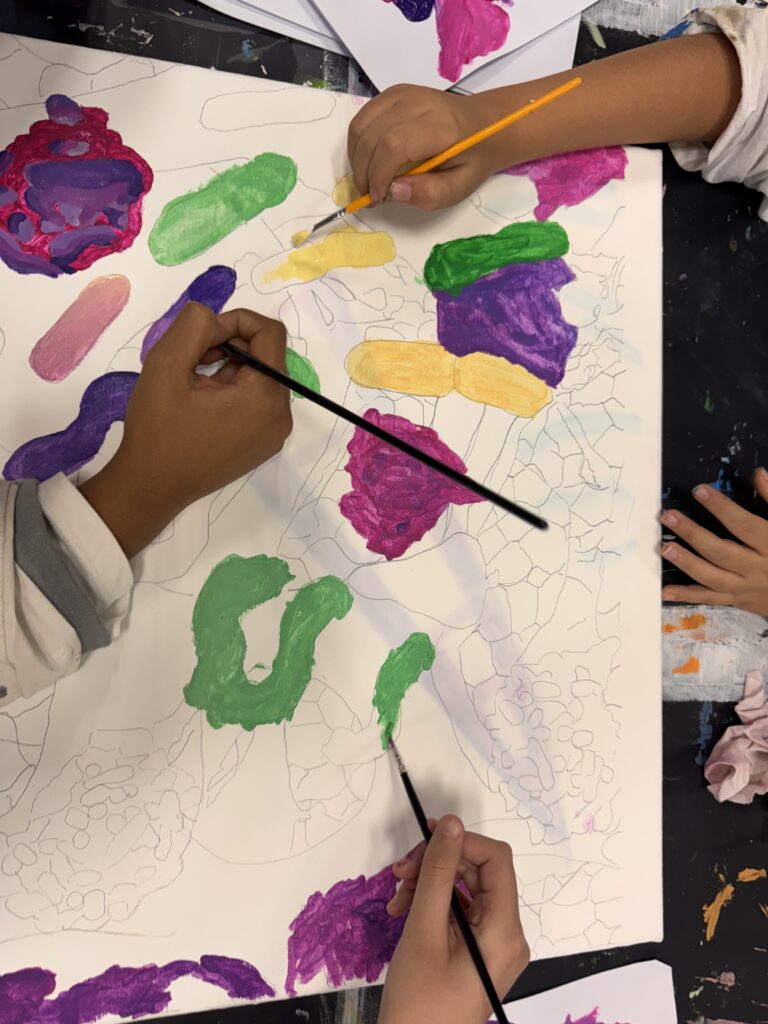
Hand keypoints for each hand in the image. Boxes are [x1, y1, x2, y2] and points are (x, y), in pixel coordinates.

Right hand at [80, 304, 291, 558]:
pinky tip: (202, 404)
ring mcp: (274, 435)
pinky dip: (233, 391)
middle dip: (230, 346)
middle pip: (266, 355)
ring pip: (260, 377)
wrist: (151, 487)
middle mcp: (281, 416)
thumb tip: (215, 319)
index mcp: (265, 397)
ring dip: (229, 368)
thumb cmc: (157, 428)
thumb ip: (195, 324)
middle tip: (192, 361)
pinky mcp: (262, 445)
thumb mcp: (166, 363)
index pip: (269, 332)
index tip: (200, 338)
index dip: (234, 321)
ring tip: (194, 384)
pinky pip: (256, 402)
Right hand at [348, 86, 498, 210]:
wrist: (483, 124)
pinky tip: (370, 162)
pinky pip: (362, 119)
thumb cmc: (471, 159)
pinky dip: (358, 145)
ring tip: (369, 180)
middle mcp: (417, 102)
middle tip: (370, 195)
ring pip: (360, 126)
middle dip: (363, 171)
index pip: (393, 145)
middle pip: (371, 135)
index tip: (378, 198)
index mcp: (440, 125)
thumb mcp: (459, 187)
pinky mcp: (392, 93)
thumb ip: (429, 194)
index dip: (378, 175)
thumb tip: (392, 191)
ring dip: (356, 159)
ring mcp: (401, 94)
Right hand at [378, 815, 528, 1023]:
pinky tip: (405, 909)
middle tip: (400, 872)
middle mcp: (509, 935)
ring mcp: (495, 946)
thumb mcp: (424, 929)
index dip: (462, 840)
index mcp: (505, 930)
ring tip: (397, 896)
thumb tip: (451, 825)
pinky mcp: (480, 953)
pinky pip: (462, 912)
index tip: (426, 836)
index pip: (496, 860)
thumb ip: (438, 872)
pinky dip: (434, 904)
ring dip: (430, 883)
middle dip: (438, 864)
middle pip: (480, 872)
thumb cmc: (420, 1001)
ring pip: (467, 890)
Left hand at [661, 469, 767, 614]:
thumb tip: (759, 473)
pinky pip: (711, 599)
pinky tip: (665, 591)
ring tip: (664, 548)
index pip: (743, 525)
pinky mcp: (738, 601)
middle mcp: (758, 568)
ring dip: (687, 563)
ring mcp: (746, 588)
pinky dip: (687, 596)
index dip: (721, 507)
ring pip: (712, 577)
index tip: (699, 490)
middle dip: (693, 533)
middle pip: (721, 551)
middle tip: (669, 516)